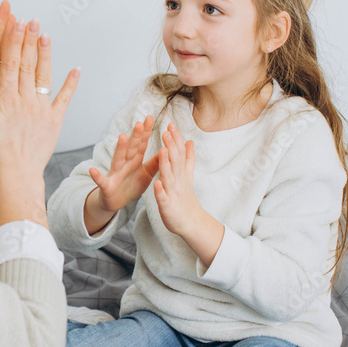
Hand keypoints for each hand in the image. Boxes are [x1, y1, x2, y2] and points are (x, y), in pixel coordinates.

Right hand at [0, 16, 79, 178]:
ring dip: (46, 54)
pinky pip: (64, 99)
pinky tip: (76, 69)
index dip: (13, 41)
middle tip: (32, 20)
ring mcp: (42, 109)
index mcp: (6, 100)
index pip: (10, 64)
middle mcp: (26, 100)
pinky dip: (71, 84)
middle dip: (29, 40)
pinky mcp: (54, 120)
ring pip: (45, 76)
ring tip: (45, 35)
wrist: (17, 174)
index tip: (15, 23)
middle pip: (28, 64)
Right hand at [88, 115, 160, 212]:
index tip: (149, 117)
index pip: (141, 144)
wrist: (116, 202)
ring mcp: (115, 173)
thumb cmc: (131, 185)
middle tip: (140, 123)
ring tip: (122, 137)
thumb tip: (168, 148)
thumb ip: (155, 162)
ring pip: (117, 159)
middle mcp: (124, 164)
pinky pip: (102, 181)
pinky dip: (97, 176)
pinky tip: (92, 170)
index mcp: (135, 160)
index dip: (145, 132)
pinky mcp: (107, 186)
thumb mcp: (146, 174)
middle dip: (135, 136)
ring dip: (119, 149)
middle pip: (131, 148)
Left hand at [153, 122, 204, 236]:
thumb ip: (188, 158)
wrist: (190, 222)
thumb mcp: (187, 175)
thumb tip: (190, 141)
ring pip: (169, 176)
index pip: (179, 152)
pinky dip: (160, 191)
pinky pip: (163, 197)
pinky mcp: (167, 206)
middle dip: (171, 146)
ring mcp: (173, 192)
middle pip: (175, 161)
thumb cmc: (185, 198)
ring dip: (166, 164)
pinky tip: (157, 184)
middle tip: (166, 131)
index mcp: (181, 172)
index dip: (175, 139)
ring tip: (162, 150)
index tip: (170, 124)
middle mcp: (178, 180)